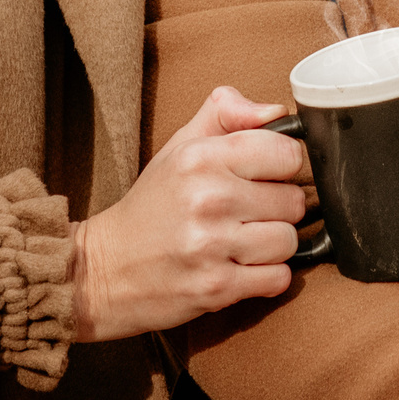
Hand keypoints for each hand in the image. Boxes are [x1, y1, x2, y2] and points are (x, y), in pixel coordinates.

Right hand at [71, 87, 307, 341]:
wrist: (104, 268)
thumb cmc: (151, 205)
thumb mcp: (180, 146)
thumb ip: (227, 115)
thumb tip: (277, 112)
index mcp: (201, 157)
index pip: (288, 153)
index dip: (284, 166)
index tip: (266, 176)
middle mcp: (209, 198)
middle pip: (294, 200)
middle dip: (279, 208)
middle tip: (249, 213)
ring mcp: (213, 245)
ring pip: (289, 241)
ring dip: (274, 245)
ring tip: (245, 242)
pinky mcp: (217, 288)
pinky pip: (279, 279)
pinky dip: (268, 277)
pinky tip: (242, 267)